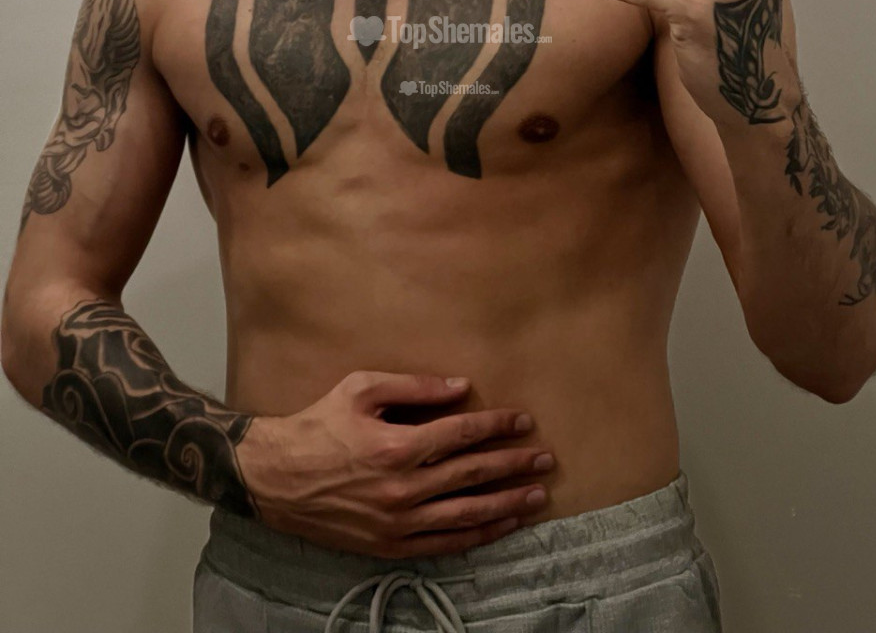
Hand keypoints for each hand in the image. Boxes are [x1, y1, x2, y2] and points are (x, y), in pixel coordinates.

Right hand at [234, 371, 554, 557]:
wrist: (274, 478)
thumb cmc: (317, 426)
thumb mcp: (360, 388)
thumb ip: (413, 387)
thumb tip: (459, 387)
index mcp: (397, 446)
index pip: (463, 434)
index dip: (497, 426)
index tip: (523, 420)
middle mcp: (403, 489)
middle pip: (473, 475)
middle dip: (513, 465)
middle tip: (545, 457)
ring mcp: (398, 523)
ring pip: (467, 514)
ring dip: (507, 504)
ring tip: (537, 495)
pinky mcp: (390, 546)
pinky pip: (446, 543)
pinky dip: (478, 535)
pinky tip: (501, 525)